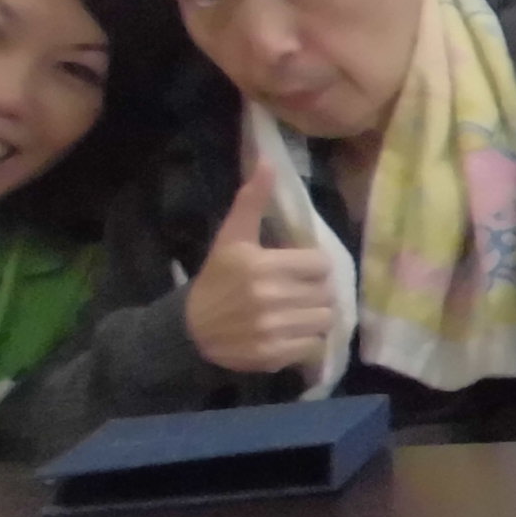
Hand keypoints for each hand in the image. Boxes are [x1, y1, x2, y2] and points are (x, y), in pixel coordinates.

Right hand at [184, 147, 341, 375]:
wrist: (190, 330)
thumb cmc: (217, 279)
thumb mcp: (231, 238)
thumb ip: (252, 201)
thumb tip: (268, 162)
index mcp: (261, 265)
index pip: (320, 264)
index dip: (312, 267)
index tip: (299, 270)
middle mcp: (268, 297)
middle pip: (325, 292)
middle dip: (315, 292)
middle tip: (298, 292)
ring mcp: (271, 329)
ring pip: (324, 319)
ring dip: (314, 317)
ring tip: (297, 313)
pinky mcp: (273, 355)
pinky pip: (314, 346)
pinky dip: (307, 342)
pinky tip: (290, 333)